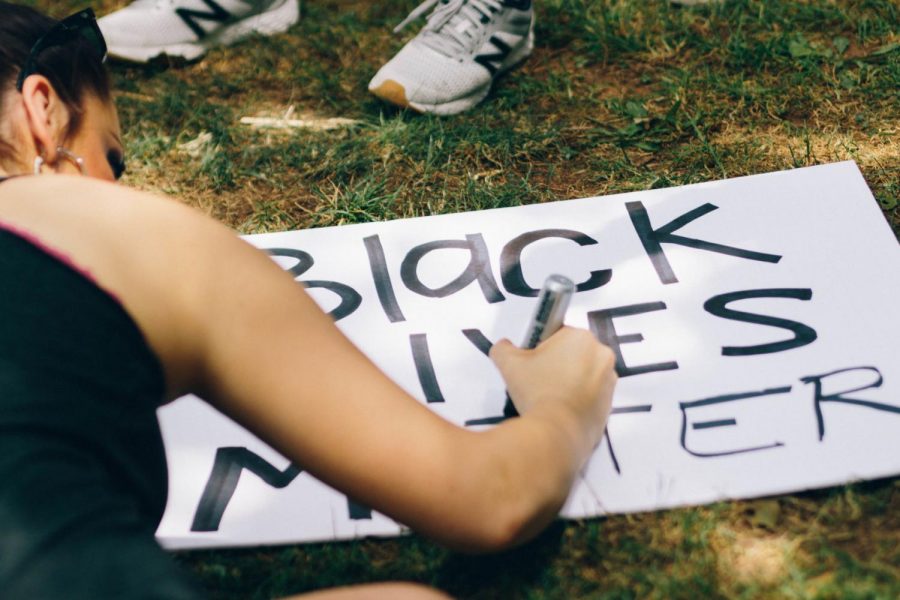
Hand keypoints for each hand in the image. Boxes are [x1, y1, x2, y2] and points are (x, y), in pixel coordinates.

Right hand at [489, 327, 616, 446]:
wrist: (556, 433)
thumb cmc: (536, 391)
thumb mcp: (509, 364)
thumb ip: (503, 348)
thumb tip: (503, 347)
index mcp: (581, 337)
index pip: (558, 335)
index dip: (542, 349)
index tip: (533, 364)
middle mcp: (602, 355)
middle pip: (573, 355)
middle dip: (557, 366)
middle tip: (538, 383)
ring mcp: (610, 381)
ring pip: (583, 376)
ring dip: (568, 383)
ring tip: (548, 400)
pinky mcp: (610, 404)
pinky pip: (590, 397)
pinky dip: (577, 401)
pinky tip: (560, 411)